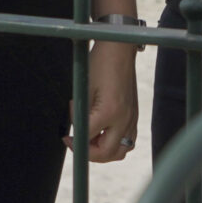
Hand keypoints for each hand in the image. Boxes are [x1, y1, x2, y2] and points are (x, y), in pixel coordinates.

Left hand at [72, 43, 139, 162]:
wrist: (119, 49)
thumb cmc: (99, 63)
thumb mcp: (84, 90)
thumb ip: (80, 114)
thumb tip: (76, 129)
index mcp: (109, 112)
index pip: (89, 140)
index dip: (74, 142)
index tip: (66, 138)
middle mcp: (124, 119)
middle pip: (107, 153)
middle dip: (89, 153)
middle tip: (78, 141)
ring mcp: (132, 118)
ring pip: (121, 151)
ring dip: (104, 152)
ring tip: (92, 140)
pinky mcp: (135, 115)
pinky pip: (129, 140)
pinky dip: (116, 143)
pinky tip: (104, 133)